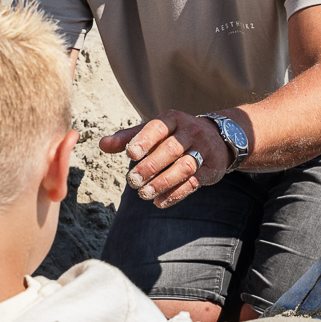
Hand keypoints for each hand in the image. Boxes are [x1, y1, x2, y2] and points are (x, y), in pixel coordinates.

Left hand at [98, 110, 229, 207]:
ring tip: (144, 194)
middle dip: (150, 166)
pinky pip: (193, 183)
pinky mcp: (210, 170)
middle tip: (132, 181)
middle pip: (171, 149)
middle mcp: (190, 132)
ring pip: (184, 167)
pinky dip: (175, 194)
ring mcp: (203, 151)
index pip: (158, 127)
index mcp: (174, 119)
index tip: (131, 154)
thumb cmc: (176, 135)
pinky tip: (159, 202)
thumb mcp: (155, 131)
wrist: (218, 138)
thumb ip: (128, 137)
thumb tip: (102, 144)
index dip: (145, 140)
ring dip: (162, 182)